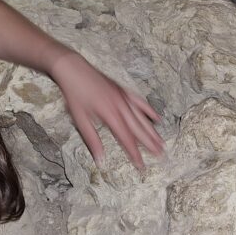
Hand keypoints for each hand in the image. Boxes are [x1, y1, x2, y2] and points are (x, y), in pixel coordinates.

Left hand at [49, 51, 163, 168]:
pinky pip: (140, 102)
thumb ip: (92, 140)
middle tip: (161, 155)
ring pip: (142, 117)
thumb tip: (100, 159)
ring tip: (162, 142)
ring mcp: (124, 97)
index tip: (141, 166)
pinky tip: (156, 118)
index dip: (135, 153)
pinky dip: (149, 110)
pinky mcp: (123, 91)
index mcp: (110, 115)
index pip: (126, 139)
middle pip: (139, 129)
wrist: (74, 69)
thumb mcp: (80, 119)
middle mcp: (121, 107)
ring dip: (152, 131)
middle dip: (150, 144)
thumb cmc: (74, 94)